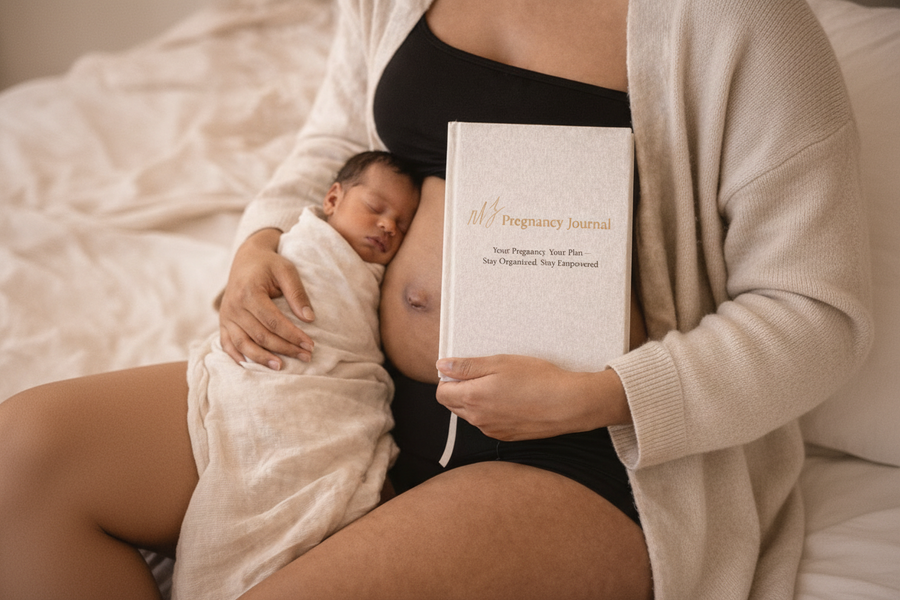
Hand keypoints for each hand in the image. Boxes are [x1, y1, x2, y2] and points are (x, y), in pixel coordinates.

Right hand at [218, 228, 314, 368]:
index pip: (274, 322)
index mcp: (249, 293)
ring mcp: (226, 315)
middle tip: (306, 357)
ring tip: (281, 366)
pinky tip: (250, 366)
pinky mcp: (223, 321)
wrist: (246, 258)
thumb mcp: (287, 270)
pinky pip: (227, 343)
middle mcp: (234, 306)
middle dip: (285, 348)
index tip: (310, 345)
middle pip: (261, 336)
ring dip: (262, 358)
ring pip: (243, 344)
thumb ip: (297, 293)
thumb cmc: (269, 264)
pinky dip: (236, 357)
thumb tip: (309, 318)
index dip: (293, 336)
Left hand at [435, 355, 631, 441]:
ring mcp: (492, 430)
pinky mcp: (506, 436)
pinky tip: (511, 399)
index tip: (465, 369)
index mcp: (473, 398)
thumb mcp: (500, 363)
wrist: (568, 404)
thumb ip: (467, 366)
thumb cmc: (537, 379)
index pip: (442, 393)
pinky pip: (488, 423)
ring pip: (471, 415)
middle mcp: (478, 419)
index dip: (449, 379)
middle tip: (484, 374)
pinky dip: (492, 412)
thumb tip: (441, 366)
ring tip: (501, 386)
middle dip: (460, 389)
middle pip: (454, 405)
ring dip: (476, 401)